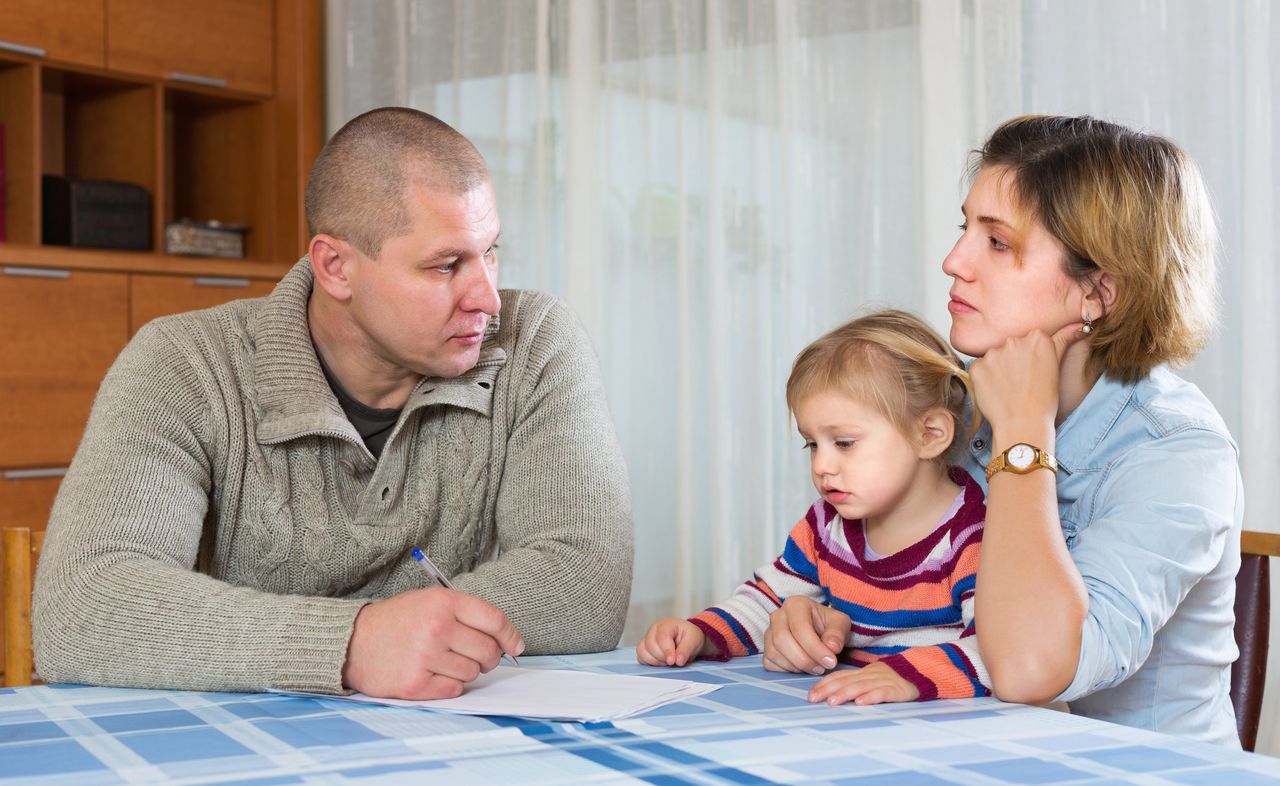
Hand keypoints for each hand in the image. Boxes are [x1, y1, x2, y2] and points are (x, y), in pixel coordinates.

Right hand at [342, 587, 523, 698]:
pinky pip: (454, 689)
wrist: (353, 641)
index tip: (515, 646)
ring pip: (472, 673)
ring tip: (444, 662)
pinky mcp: (416, 683)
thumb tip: (505, 641)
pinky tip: (433, 674)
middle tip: (476, 657)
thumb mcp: (429, 602)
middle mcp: (437, 627)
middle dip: (488, 657)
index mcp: (444, 602)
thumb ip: (465, 615)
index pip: (494, 620)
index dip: (510, 636)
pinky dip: (449, 685)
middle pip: (488, 650)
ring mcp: (426, 656)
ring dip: (465, 671)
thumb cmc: (396, 621)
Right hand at [636, 617, 709, 666]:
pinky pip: (640, 656)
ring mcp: (647, 638)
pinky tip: (660, 662)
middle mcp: (654, 629)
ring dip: (655, 661)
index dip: (666, 651)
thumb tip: (678, 661)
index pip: (662, 637)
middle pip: (650, 644)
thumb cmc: (690, 637)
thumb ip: (686, 649)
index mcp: (667, 624)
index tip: (673, 661)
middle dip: (662, 657)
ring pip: (642, 650)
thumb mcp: (694, 640)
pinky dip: (649, 662)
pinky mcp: (644, 647)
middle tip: (673, 661)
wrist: (687, 640)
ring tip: (667, 661)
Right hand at [762, 596, 850, 674]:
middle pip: (782, 640)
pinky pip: (770, 662)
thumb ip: (837, 634)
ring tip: (815, 667)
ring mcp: (769, 632)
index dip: (815, 648)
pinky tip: (802, 667)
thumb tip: (831, 648)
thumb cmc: (828, 625)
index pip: (799, 628)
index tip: (830, 662)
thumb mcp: (840, 623)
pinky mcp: (765, 648)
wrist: (819, 629)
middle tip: (822, 668)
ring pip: (774, 652)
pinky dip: (786, 670)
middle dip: (804, 659)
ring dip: (796, 666)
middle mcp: (778, 615)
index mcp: (796, 604)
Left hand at [807, 661, 919, 705]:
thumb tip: (830, 694)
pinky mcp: (898, 689)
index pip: (839, 676)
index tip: (810, 695)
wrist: (921, 673)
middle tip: (813, 699)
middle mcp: (870, 675)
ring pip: (861, 686)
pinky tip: (861, 703)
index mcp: (862, 672)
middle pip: (846, 681)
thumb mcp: (871, 679)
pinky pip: (883, 693)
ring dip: (845, 694)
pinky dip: (871, 697)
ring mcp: (884, 681)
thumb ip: (854, 684)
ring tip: (832, 701)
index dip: (824, 684)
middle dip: (828, 690)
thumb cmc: (892, 680)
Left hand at [969, 322, 1084, 439]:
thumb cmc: (1044, 400)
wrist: (1024, 424)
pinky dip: (984, 378)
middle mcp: (1014, 340)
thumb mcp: (1057, 367)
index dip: (1030, 357)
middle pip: (1011, 346)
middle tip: (1021, 382)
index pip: (1030, 339)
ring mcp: (993, 354)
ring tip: (1008, 388)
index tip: (1032, 371)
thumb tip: (1078, 326)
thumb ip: (1063, 340)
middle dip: (1013, 361)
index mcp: (1038, 337)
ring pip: (994, 356)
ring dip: (997, 369)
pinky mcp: (977, 367)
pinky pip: (978, 368)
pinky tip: (995, 391)